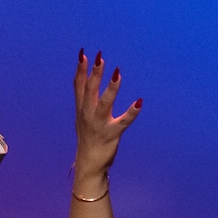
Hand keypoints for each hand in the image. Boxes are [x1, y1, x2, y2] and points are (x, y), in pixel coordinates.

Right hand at [72, 51, 140, 187]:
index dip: (81, 70)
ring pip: (105, 103)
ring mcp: (99, 124)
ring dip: (111, 88)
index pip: (79, 86)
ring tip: (118, 73)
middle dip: (94, 74)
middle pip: (90, 90)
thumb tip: (83, 78)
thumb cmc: (88, 138)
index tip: (83, 54)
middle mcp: (88, 115)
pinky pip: (124, 122)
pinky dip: (132, 112)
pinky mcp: (112, 134)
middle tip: (100, 58)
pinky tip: (139, 102)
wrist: (89, 163)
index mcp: (81, 109)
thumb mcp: (81, 116)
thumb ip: (84, 98)